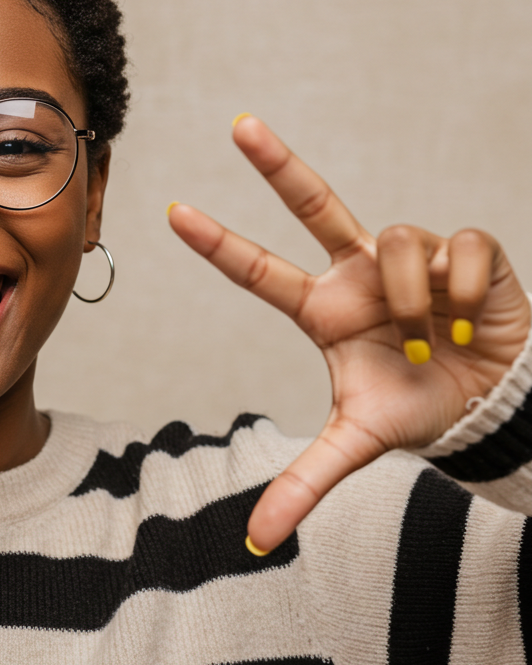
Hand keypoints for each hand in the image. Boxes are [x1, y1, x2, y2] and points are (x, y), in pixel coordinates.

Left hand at [169, 115, 530, 552]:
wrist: (494, 405)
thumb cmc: (419, 409)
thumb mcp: (357, 444)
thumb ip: (304, 482)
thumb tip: (255, 539)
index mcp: (323, 309)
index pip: (260, 271)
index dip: (218, 244)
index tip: (171, 212)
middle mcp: (358, 272)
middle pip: (315, 202)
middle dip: (278, 162)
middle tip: (238, 124)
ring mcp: (408, 256)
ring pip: (393, 241)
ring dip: (412, 296)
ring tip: (434, 336)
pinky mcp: (464, 248)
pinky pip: (456, 245)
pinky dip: (465, 287)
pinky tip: (473, 317)